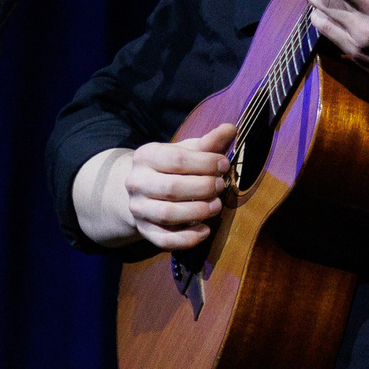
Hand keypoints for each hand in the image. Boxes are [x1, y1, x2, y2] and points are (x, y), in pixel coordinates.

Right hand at [114, 122, 237, 251]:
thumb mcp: (187, 151)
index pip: (177, 160)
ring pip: (168, 214)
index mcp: (146, 156)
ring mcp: (138, 208)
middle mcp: (137, 182)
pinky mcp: (144, 230)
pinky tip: (205, 230)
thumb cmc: (171, 167)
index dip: (206, 163)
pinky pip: (165, 240)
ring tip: (217, 206)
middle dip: (204, 188)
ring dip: (199, 211)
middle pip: (173, 188)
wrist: (143, 190)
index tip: (224, 166)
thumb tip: (231, 129)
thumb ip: (209, 142)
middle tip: (221, 186)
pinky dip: (187, 238)